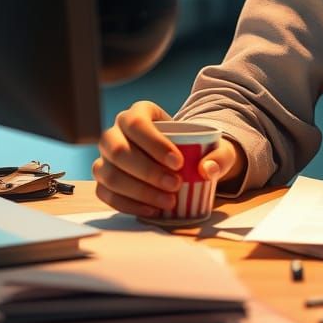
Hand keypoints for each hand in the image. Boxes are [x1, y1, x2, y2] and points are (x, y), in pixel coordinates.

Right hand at [92, 101, 238, 216]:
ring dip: (139, 191)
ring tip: (168, 201)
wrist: (182, 160)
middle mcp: (115, 132)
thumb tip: (206, 169)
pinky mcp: (103, 181)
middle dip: (147, 171)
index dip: (154, 144)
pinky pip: (106, 194)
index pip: (137, 124)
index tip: (179, 162)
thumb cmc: (195, 147)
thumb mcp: (215, 146)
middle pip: (118, 151)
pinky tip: (153, 209)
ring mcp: (105, 158)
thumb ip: (219, 156)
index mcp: (138, 113)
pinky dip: (129, 205)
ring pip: (109, 174)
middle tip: (175, 184)